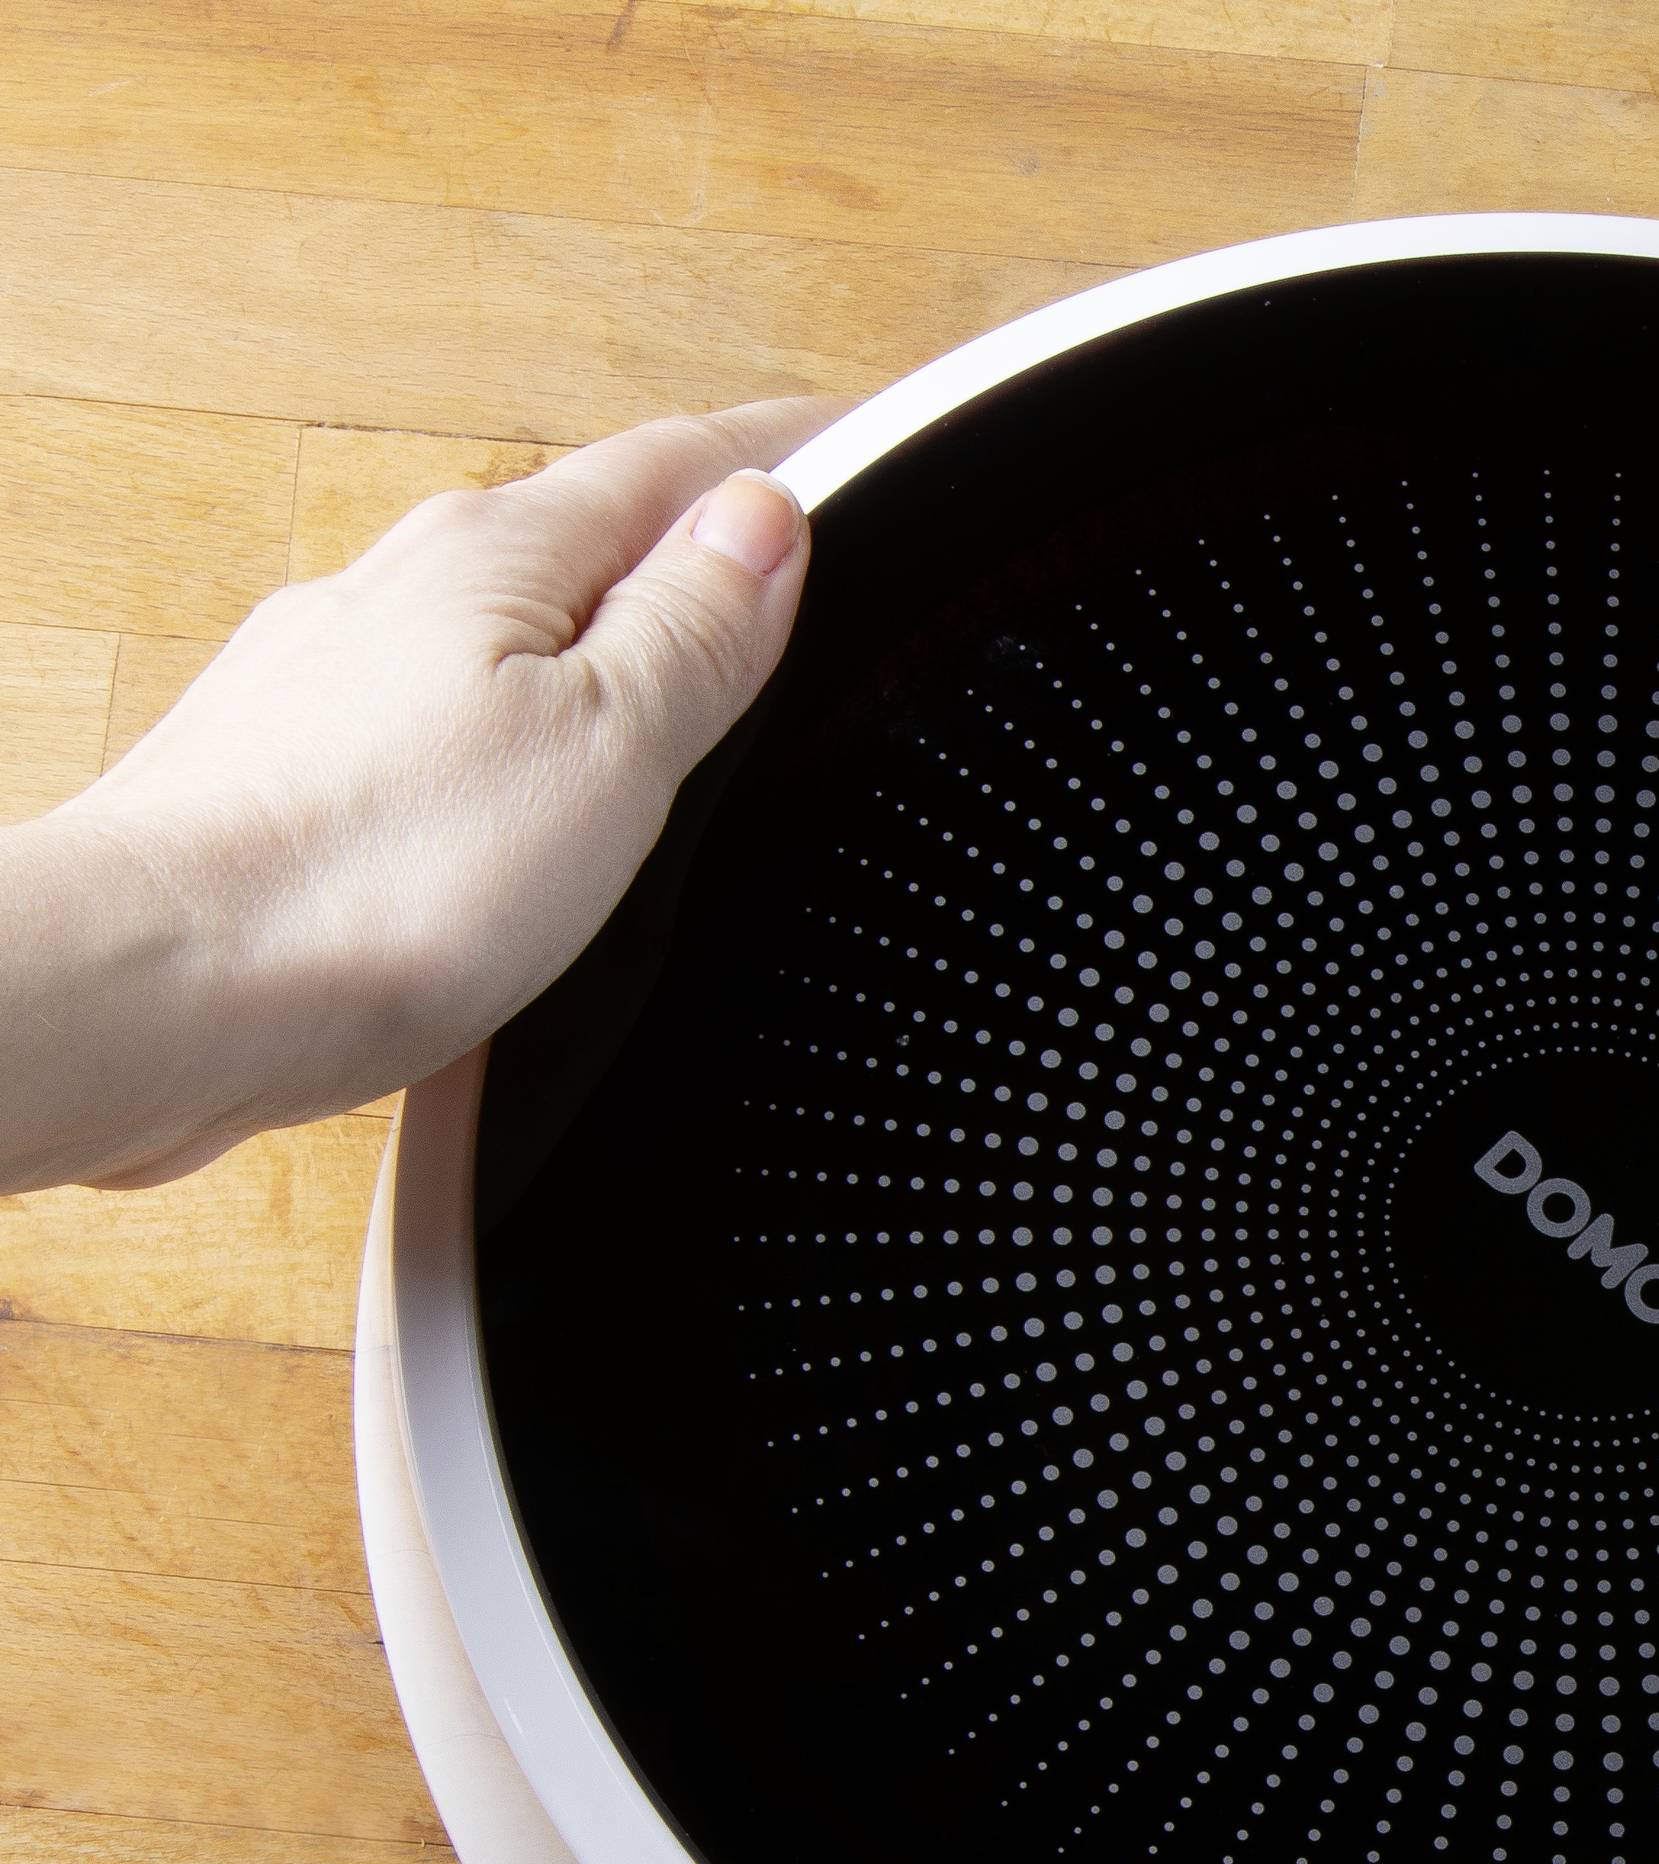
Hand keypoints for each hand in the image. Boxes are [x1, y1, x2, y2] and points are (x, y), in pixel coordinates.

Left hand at [0, 399, 835, 1190]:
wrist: (164, 989)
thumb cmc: (379, 878)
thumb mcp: (608, 747)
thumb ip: (694, 632)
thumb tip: (765, 524)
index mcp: (500, 557)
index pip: (679, 463)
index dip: (780, 452)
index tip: (850, 437)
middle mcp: (401, 589)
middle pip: (584, 533)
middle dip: (688, 542)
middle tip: (780, 560)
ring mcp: (337, 679)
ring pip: (506, 628)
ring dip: (598, 641)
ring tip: (673, 680)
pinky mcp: (296, 774)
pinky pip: (444, 715)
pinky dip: (519, 727)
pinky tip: (532, 789)